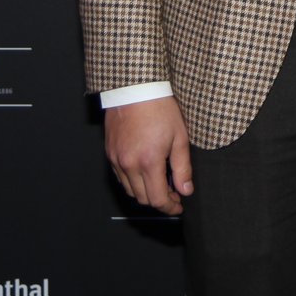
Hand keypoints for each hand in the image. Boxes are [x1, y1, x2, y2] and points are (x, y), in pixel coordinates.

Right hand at [105, 97, 194, 213]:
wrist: (136, 88)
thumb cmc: (160, 108)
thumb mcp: (179, 137)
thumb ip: (182, 168)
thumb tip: (185, 190)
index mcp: (148, 162)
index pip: (157, 199)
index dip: (170, 207)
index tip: (178, 206)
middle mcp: (129, 164)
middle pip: (142, 198)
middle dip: (159, 200)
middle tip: (173, 193)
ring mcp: (116, 159)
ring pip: (130, 190)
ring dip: (145, 192)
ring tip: (160, 181)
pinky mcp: (109, 152)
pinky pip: (120, 176)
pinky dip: (132, 181)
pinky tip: (144, 171)